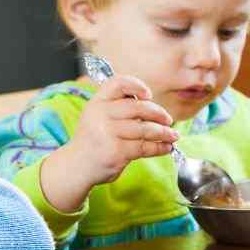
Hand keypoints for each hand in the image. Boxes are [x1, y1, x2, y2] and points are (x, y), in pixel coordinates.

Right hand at [41, 75, 178, 212]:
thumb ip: (118, 108)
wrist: (77, 166)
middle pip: (138, 107)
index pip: (118, 83)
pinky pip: (145, 146)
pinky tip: (166, 147)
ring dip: (164, 133)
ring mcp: (107, 133)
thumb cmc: (93, 141)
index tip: (148, 94)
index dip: (136, 85)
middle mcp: (100, 114)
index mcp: (97, 102)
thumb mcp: (97, 117)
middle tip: (168, 120)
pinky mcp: (116, 151)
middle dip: (159, 114)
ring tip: (172, 136)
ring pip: (145, 128)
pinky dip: (159, 147)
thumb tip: (154, 109)